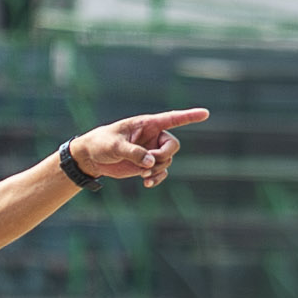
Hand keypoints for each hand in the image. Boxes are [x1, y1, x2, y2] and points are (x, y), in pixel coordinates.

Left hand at [69, 107, 208, 188]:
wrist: (92, 157)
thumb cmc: (101, 143)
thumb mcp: (115, 146)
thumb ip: (133, 152)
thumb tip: (150, 163)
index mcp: (147, 124)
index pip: (172, 118)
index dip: (189, 116)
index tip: (206, 113)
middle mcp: (152, 136)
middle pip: (173, 145)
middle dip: (164, 156)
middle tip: (149, 163)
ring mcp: (150, 151)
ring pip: (167, 161)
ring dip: (158, 169)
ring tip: (143, 175)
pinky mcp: (146, 164)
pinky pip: (161, 172)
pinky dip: (157, 178)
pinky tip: (147, 183)